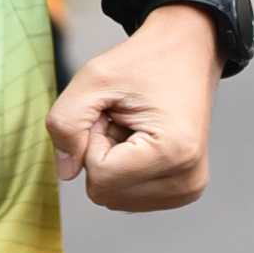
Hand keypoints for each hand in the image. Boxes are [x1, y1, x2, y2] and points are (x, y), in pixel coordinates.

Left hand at [47, 4, 217, 211]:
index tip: (112, 111)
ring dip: (111, 162)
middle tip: (120, 118)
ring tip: (131, 127)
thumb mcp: (92, 79)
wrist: (186, 54)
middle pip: (106, 193)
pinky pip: (127, 196)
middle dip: (100, 154)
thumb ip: (66, 123)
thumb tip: (65, 173)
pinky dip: (123, 170)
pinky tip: (140, 141)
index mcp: (173, 152)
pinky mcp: (184, 191)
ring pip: (114, 198)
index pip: (100, 176)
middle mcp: (187, 180)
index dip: (92, 140)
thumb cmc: (142, 63)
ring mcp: (188, 189)